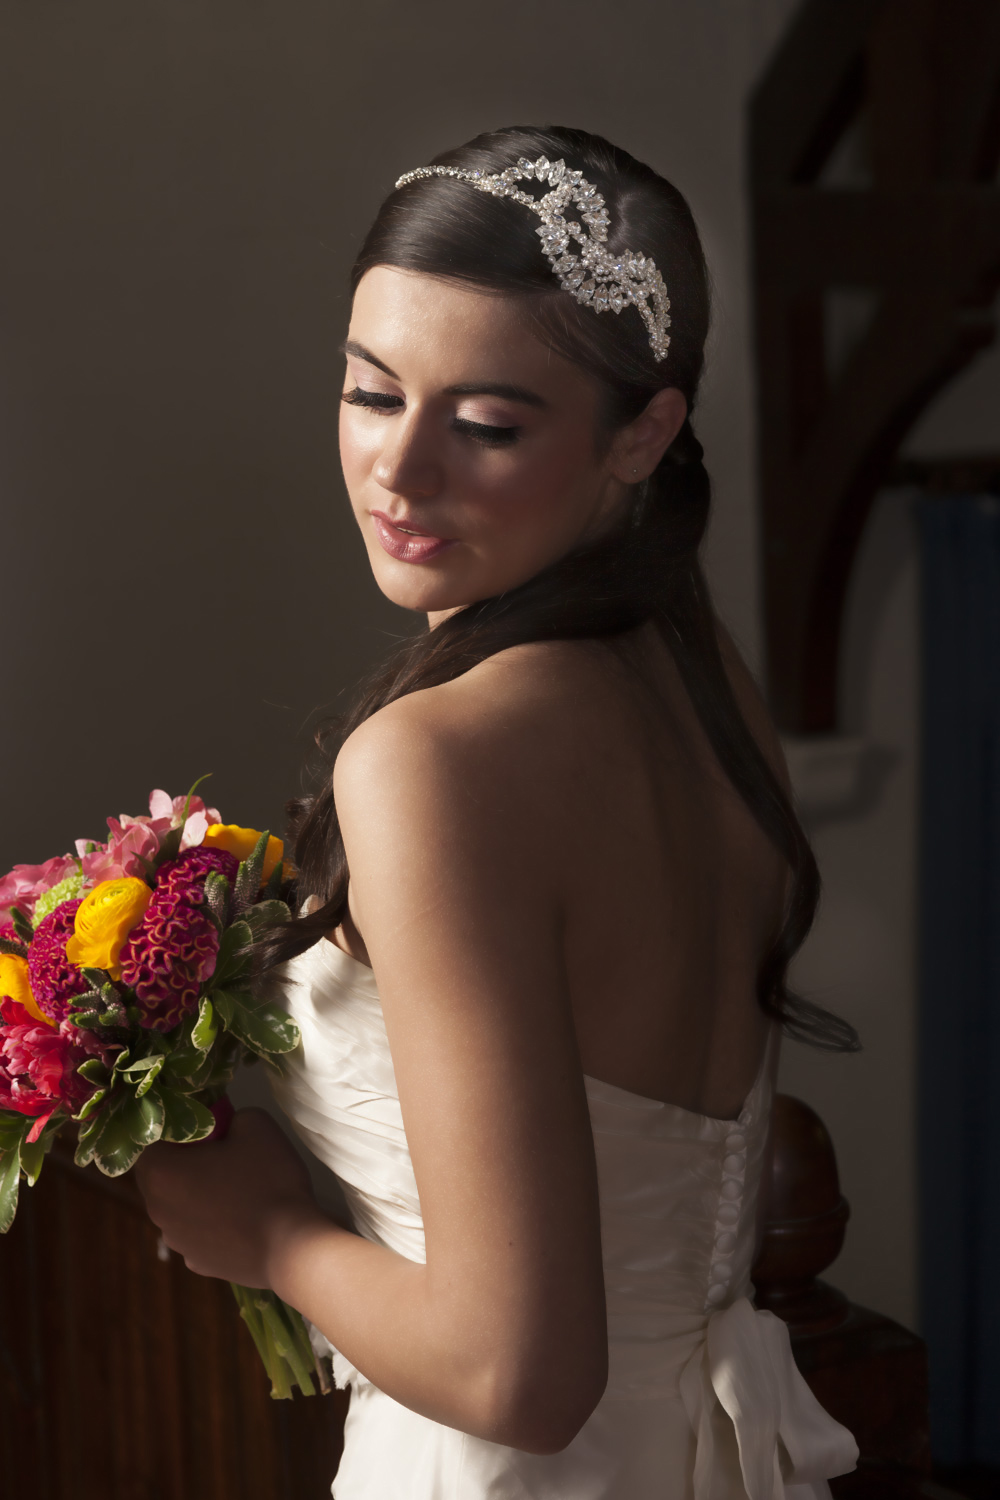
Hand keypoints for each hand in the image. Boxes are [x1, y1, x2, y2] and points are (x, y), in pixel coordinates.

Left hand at [135, 1107, 320, 1286]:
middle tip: (216, 1152)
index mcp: (161, 1173)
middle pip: (158, 1177)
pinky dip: (209, 1223)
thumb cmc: (266, 1180)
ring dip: (194, 1194)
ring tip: (233, 1188)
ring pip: (177, 1207)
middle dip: (180, 1162)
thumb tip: (226, 1127)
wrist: (290, 1246)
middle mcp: (158, 1211)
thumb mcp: (255, 1124)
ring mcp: (177, 1243)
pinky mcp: (198, 1264)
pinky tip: (239, 1219)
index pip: (148, 1142)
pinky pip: (196, 1233)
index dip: (173, 1130)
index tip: (200, 1127)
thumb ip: (230, 1116)